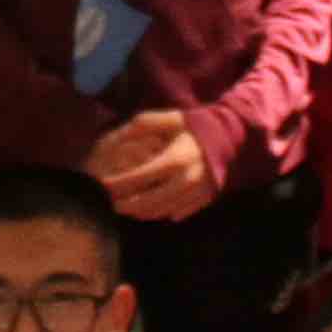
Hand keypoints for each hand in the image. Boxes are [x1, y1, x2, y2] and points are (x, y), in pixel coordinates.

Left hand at [87, 111, 216, 222]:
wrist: (229, 136)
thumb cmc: (194, 126)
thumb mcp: (170, 118)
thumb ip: (144, 124)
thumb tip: (118, 134)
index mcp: (175, 159)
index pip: (139, 177)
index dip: (118, 183)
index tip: (102, 184)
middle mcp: (185, 180)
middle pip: (148, 201)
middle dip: (126, 204)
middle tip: (111, 203)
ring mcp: (196, 193)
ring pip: (161, 211)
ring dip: (140, 212)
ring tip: (126, 208)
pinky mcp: (203, 200)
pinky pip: (177, 212)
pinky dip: (160, 213)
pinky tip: (148, 209)